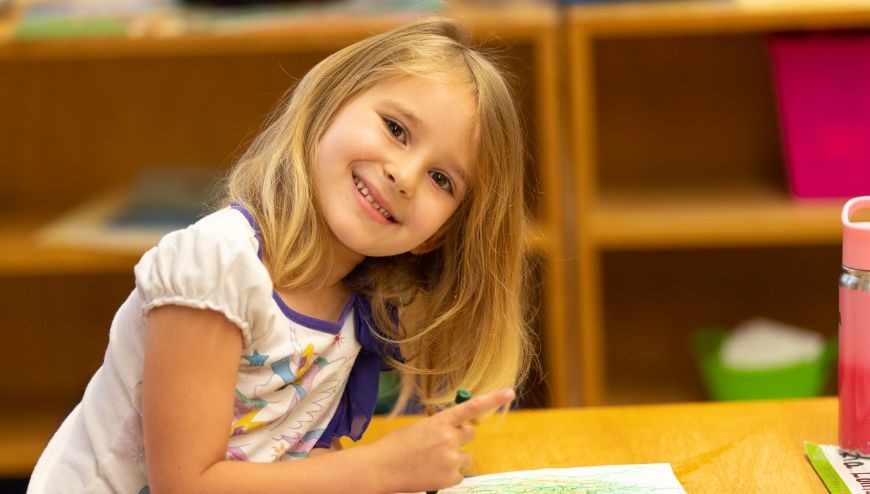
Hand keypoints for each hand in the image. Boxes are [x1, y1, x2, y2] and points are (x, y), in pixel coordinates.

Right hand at [368, 388, 514, 492]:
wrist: (381, 468)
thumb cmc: (396, 446)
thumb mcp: (419, 427)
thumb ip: (440, 426)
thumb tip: (455, 429)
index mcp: (440, 421)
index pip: (471, 407)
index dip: (493, 399)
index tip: (510, 392)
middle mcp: (449, 437)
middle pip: (469, 434)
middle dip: (458, 438)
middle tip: (438, 445)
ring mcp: (451, 458)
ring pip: (465, 457)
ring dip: (454, 458)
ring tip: (430, 462)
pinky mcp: (451, 477)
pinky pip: (459, 474)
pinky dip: (448, 475)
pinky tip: (430, 472)